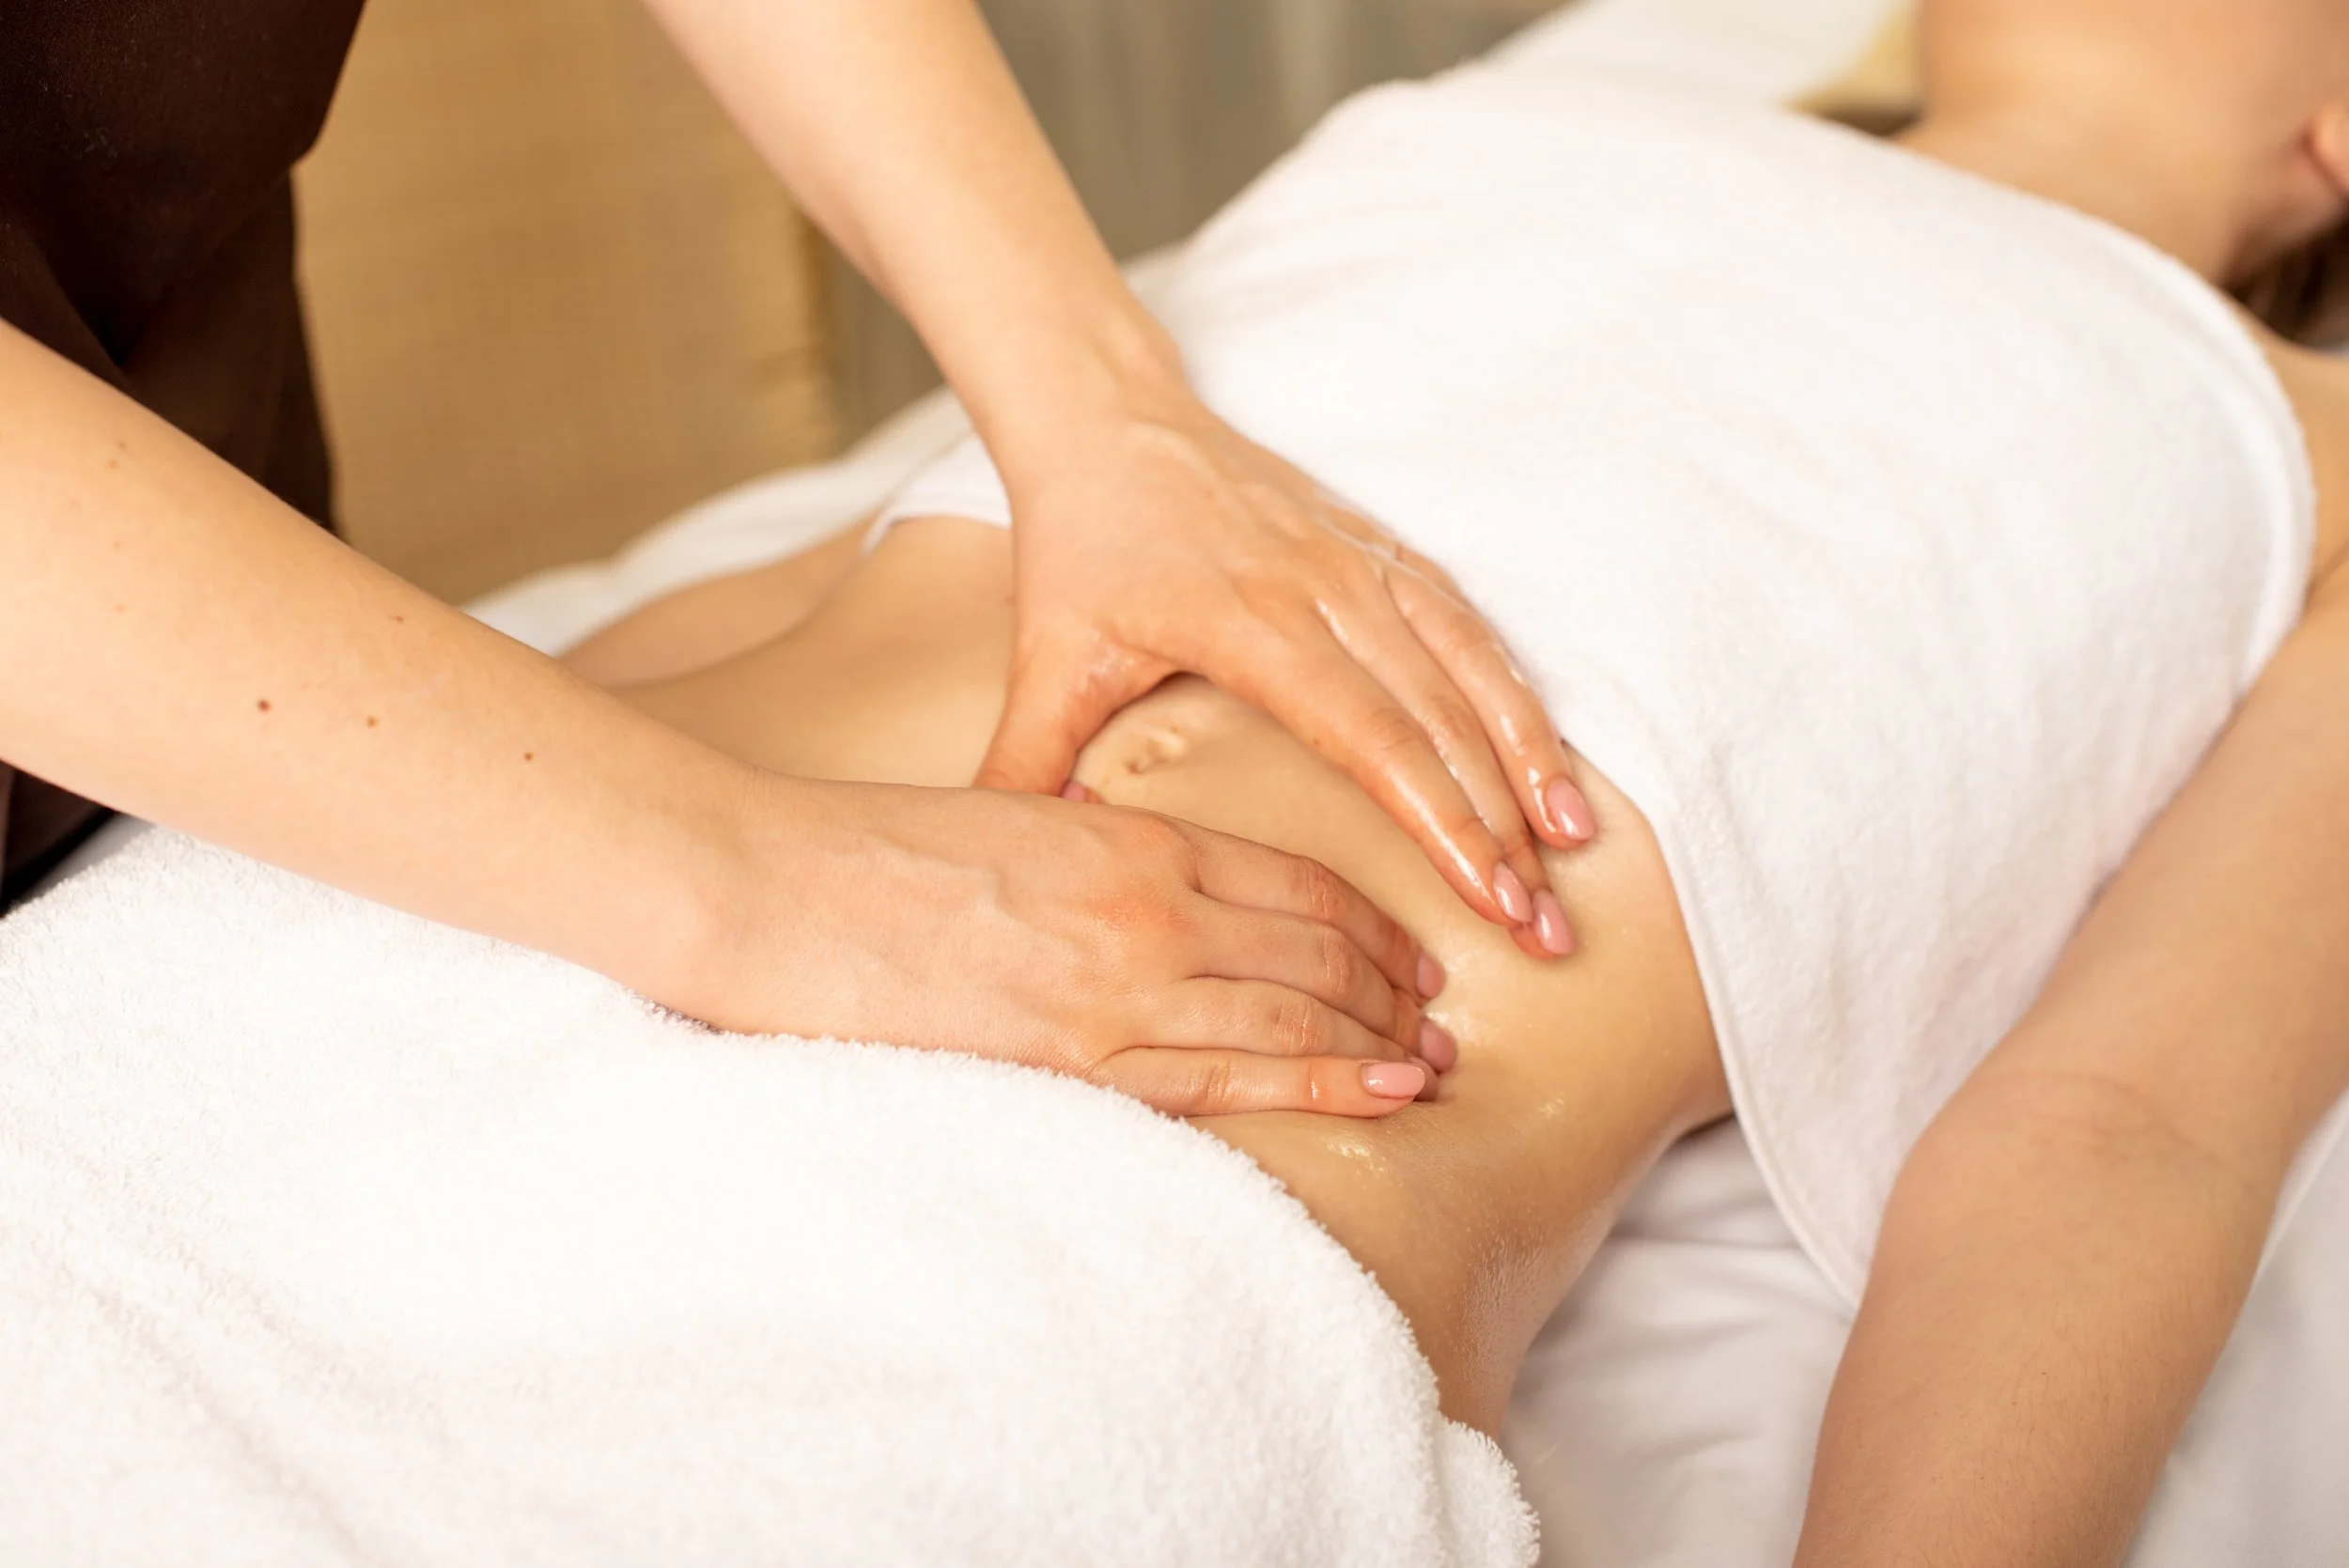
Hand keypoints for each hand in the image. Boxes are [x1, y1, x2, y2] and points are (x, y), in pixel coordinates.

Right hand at [668, 776, 1454, 1117]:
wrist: (776, 892)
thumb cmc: (878, 855)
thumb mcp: (1016, 820)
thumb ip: (1099, 856)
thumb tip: (1152, 892)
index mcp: (1133, 838)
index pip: (1296, 881)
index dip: (1370, 924)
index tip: (1409, 955)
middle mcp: (1149, 906)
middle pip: (1316, 948)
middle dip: (1393, 990)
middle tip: (1440, 1021)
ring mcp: (1119, 984)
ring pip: (1295, 1012)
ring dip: (1377, 1041)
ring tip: (1430, 1066)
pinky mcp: (1078, 1056)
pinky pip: (1228, 1074)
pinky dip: (1320, 1082)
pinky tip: (1377, 1092)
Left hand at [976, 381, 1593, 958]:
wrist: (1109, 420)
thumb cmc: (1080, 543)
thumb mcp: (1046, 658)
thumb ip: (1029, 764)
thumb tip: (1024, 865)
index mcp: (1253, 623)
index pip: (1374, 738)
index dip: (1443, 821)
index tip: (1490, 901)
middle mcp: (1328, 588)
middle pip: (1442, 720)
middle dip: (1503, 828)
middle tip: (1547, 925)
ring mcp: (1364, 560)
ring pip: (1474, 669)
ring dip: (1531, 761)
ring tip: (1575, 847)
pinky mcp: (1381, 546)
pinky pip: (1467, 625)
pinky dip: (1514, 693)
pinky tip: (1546, 760)